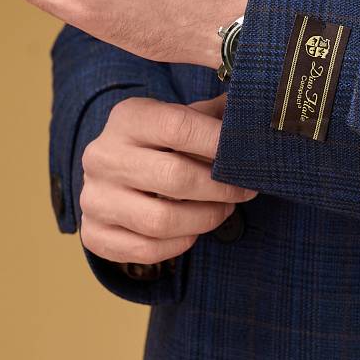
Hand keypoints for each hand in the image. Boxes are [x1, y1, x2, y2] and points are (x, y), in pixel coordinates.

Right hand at [79, 93, 256, 264]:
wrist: (116, 173)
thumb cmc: (164, 142)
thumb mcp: (186, 117)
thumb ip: (219, 114)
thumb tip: (266, 110)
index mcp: (128, 117)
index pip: (178, 126)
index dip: (220, 142)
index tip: (251, 155)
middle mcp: (102, 155)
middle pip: (174, 178)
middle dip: (221, 188)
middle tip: (246, 190)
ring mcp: (94, 197)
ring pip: (161, 221)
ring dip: (205, 219)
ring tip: (224, 209)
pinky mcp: (94, 233)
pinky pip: (146, 249)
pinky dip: (180, 244)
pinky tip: (194, 230)